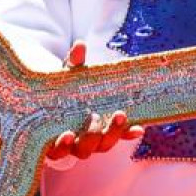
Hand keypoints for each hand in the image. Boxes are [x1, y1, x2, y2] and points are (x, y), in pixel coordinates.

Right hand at [46, 43, 143, 162]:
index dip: (62, 145)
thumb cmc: (63, 87)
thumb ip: (72, 64)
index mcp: (56, 134)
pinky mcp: (110, 136)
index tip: (68, 134)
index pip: (58, 148)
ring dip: (113, 133)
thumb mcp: (65, 76)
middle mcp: (76, 143)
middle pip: (84, 150)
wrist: (75, 92)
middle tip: (95, 118)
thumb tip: (80, 45)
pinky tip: (139, 129)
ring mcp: (94, 142)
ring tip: (120, 115)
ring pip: (103, 146)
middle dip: (91, 136)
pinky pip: (120, 138)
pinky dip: (128, 134)